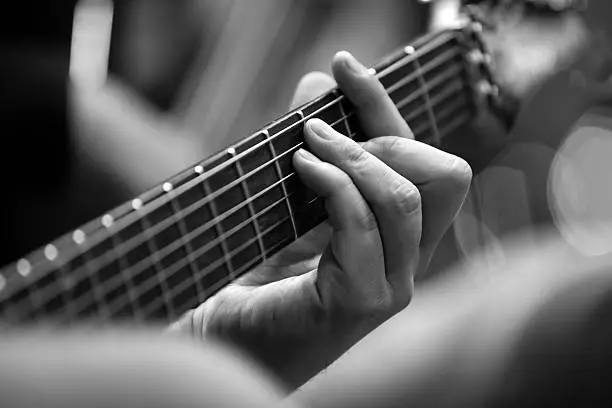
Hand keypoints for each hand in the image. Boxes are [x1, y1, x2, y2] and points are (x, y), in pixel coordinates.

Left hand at [169, 51, 471, 388]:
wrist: (222, 338)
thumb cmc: (256, 275)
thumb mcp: (289, 198)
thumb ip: (310, 144)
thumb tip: (316, 82)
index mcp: (399, 236)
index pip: (426, 161)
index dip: (390, 107)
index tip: (345, 67)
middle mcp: (408, 260)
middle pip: (442, 174)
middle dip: (384, 132)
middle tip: (320, 128)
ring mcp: (391, 284)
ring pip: (405, 197)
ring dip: (354, 156)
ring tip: (307, 143)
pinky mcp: (361, 301)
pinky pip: (364, 225)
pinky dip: (335, 186)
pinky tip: (302, 170)